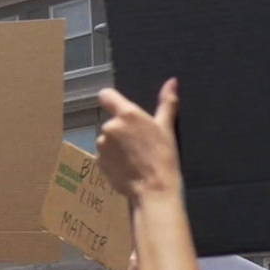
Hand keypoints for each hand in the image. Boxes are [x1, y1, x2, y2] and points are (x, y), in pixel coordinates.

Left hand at [97, 78, 180, 199]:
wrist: (153, 188)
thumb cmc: (163, 155)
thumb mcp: (167, 127)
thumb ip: (166, 103)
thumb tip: (172, 81)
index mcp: (126, 114)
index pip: (105, 95)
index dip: (111, 99)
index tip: (118, 106)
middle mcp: (109, 127)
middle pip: (111, 122)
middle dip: (121, 129)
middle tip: (139, 142)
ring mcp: (101, 145)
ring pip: (107, 139)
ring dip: (116, 144)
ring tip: (134, 156)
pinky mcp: (97, 161)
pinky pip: (104, 155)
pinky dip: (112, 158)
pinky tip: (127, 166)